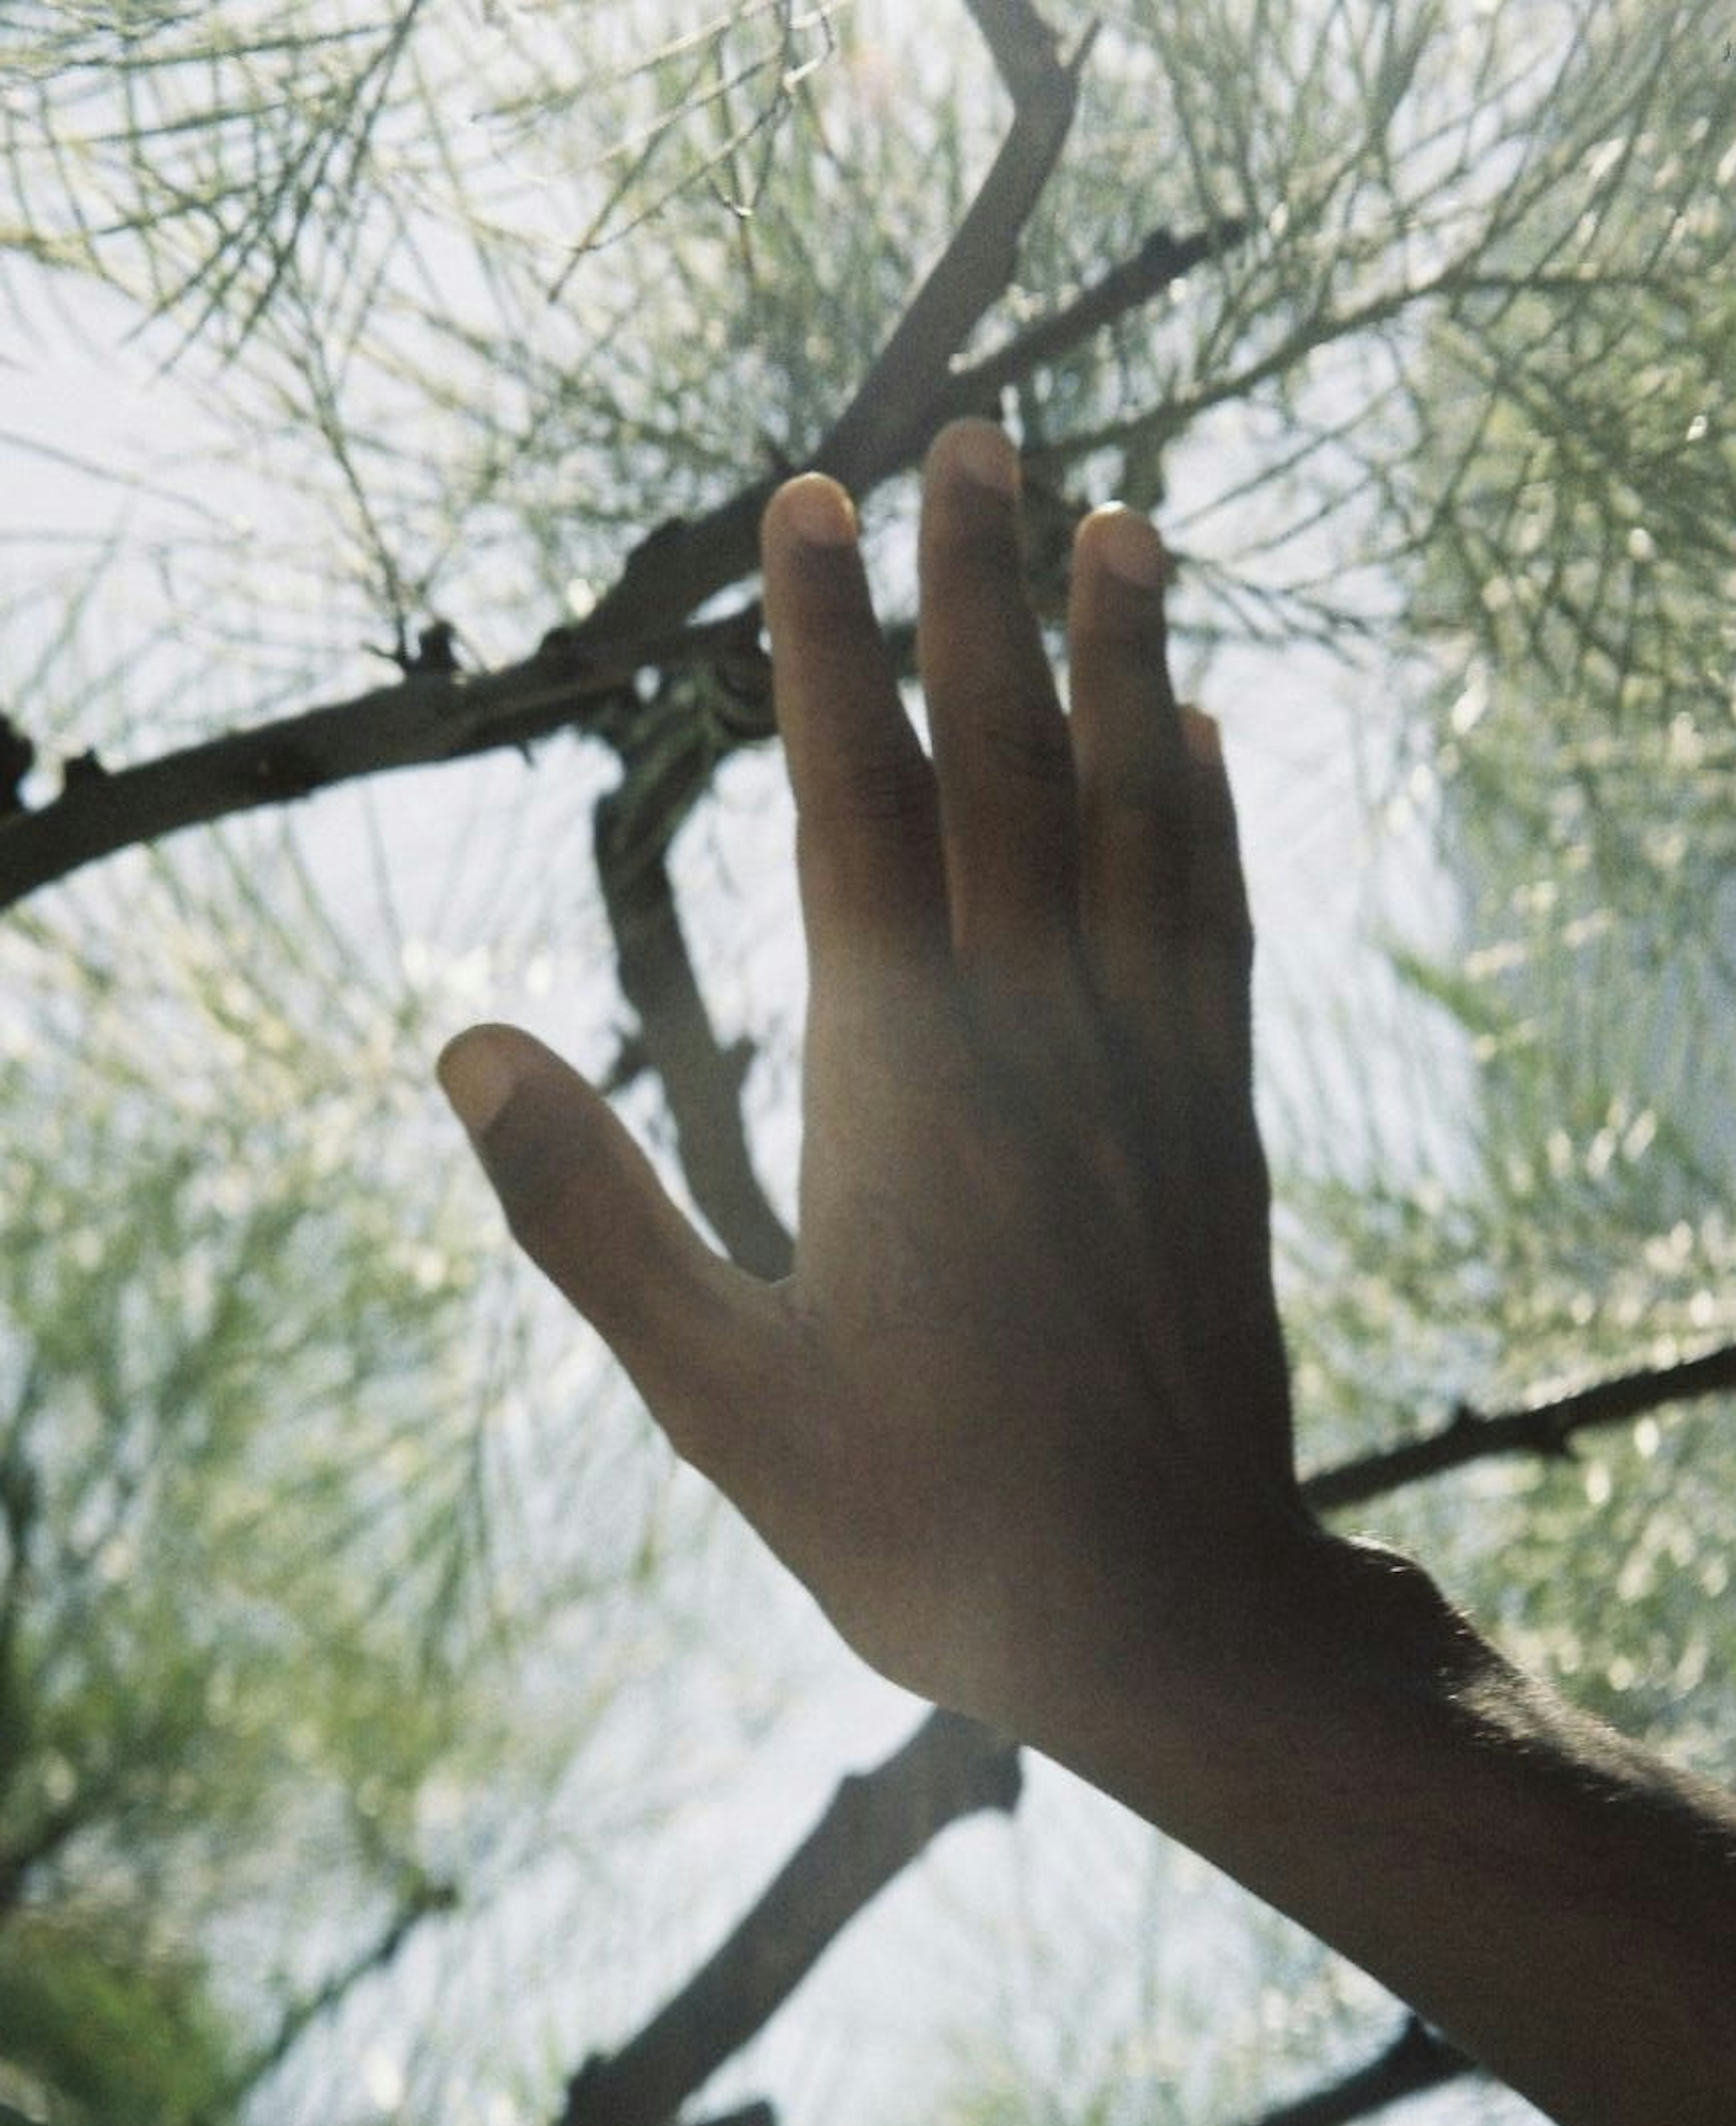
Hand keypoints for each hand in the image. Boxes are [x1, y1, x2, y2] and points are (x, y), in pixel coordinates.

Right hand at [438, 420, 1315, 1744]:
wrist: (1160, 1604)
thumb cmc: (920, 1513)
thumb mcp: (715, 1390)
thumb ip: (587, 1213)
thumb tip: (464, 1050)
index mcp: (896, 1071)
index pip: (854, 801)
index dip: (826, 647)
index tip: (813, 507)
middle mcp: (1034, 1028)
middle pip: (1005, 760)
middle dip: (980, 591)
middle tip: (979, 438)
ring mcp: (1145, 1064)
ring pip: (1135, 812)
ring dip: (1126, 659)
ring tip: (1122, 523)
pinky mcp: (1218, 1119)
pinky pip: (1213, 922)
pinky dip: (1207, 817)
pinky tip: (1200, 741)